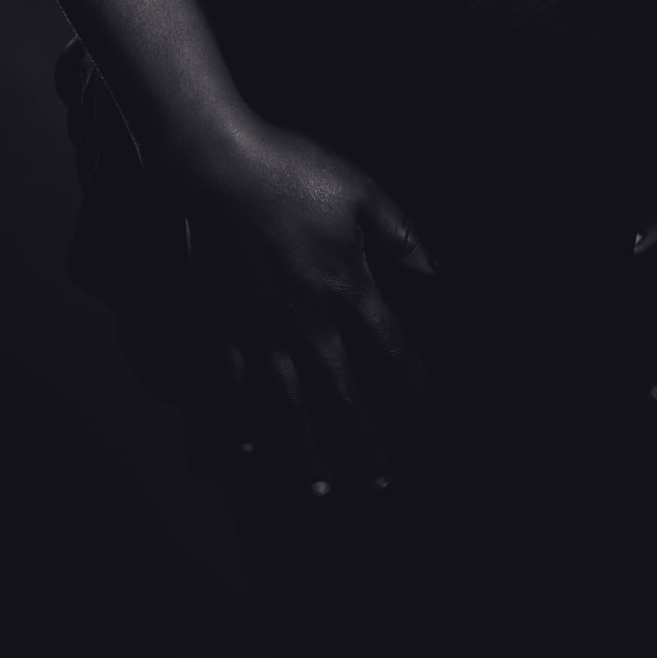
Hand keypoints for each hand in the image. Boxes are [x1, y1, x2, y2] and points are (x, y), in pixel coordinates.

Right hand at [175, 117, 435, 491]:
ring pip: (287, 408)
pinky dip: (234, 426)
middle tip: (379, 489)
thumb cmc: (294, 171)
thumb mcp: (362, 194)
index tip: (432, 424)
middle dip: (363, 447)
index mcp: (349, 289)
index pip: (394, 355)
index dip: (417, 393)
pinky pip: (227, 389)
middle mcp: (308, 323)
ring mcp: (260, 330)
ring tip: (320, 491)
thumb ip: (402, 238)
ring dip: (306, 453)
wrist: (219, 166)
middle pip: (342, 398)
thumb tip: (438, 275)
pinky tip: (241, 456)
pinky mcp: (218, 327)